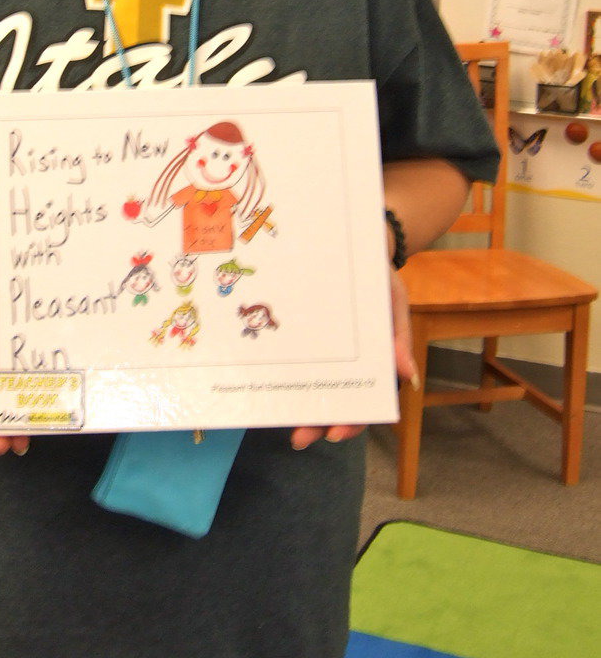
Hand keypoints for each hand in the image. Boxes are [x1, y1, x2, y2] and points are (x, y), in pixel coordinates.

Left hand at [289, 267, 417, 449]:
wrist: (356, 246)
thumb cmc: (380, 277)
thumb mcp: (394, 301)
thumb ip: (399, 337)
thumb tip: (410, 378)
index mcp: (374, 359)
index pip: (367, 399)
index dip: (354, 420)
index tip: (335, 433)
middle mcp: (349, 361)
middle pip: (336, 401)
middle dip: (319, 424)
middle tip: (300, 439)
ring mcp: (327, 350)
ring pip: (315, 386)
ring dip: (302, 408)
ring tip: (284, 423)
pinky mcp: (307, 336)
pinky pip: (298, 359)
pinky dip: (289, 376)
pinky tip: (273, 387)